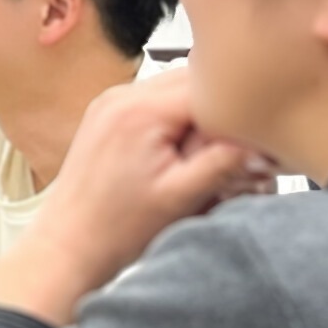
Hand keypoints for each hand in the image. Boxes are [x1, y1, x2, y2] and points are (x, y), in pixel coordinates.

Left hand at [0, 70, 263, 324]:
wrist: (68, 246)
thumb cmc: (114, 230)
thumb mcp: (180, 197)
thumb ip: (223, 160)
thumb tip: (259, 138)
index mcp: (141, 110)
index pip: (211, 87)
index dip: (239, 113)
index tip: (256, 139)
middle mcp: (122, 97)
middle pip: (195, 80)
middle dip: (221, 111)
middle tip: (233, 150)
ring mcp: (111, 103)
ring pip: (177, 89)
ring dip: (198, 114)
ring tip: (199, 156)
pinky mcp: (108, 115)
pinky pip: (156, 102)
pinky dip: (175, 120)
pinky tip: (177, 153)